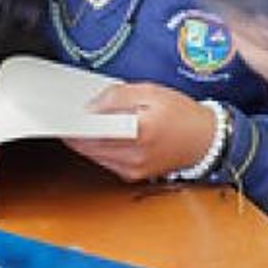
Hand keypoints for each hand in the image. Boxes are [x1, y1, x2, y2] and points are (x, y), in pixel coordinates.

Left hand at [63, 82, 216, 181]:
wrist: (206, 141)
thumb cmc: (182, 115)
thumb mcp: (151, 92)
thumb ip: (117, 97)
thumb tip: (90, 106)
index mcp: (140, 132)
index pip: (94, 131)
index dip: (74, 124)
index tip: (62, 115)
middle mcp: (135, 156)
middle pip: (89, 145)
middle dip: (76, 131)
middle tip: (68, 116)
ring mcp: (132, 170)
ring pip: (93, 155)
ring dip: (85, 140)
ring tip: (84, 123)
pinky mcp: (132, 176)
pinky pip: (104, 161)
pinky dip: (98, 148)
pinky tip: (100, 135)